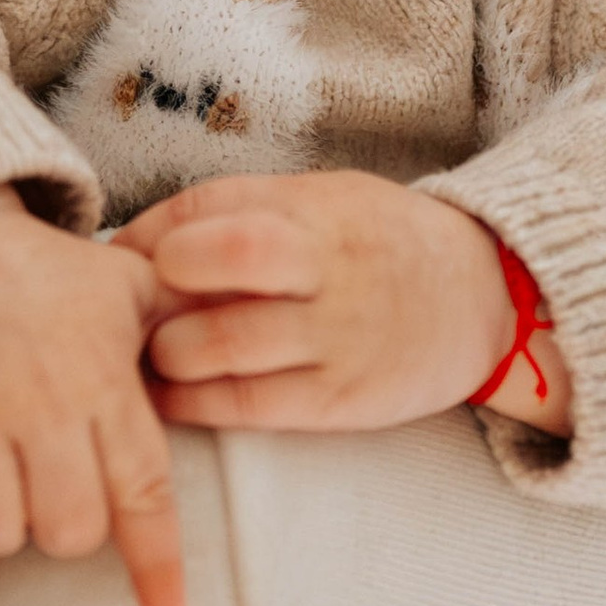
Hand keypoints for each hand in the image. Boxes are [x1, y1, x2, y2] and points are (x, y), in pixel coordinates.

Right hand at [0, 187, 186, 605]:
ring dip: (8, 534)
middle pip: (68, 529)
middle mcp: (37, 406)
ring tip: (12, 497)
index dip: (155, 564)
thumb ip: (185, 323)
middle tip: (65, 492)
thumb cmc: (49, 272)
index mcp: (100, 378)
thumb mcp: (129, 284)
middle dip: (72, 531)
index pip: (141, 490)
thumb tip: (250, 332)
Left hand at [118, 170, 575, 437]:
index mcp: (315, 206)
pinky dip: (194, 402)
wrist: (485, 298)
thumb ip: (249, 214)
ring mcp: (337, 333)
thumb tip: (143, 241)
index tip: (119, 258)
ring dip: (165, 351)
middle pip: (221, 258)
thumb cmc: (380, 245)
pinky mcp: (342, 398)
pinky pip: (248, 404)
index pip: (210, 206)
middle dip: (160, 282)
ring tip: (146, 355)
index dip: (149, 234)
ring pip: (222, 341)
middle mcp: (326, 264)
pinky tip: (168, 396)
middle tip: (132, 307)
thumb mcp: (327, 201)